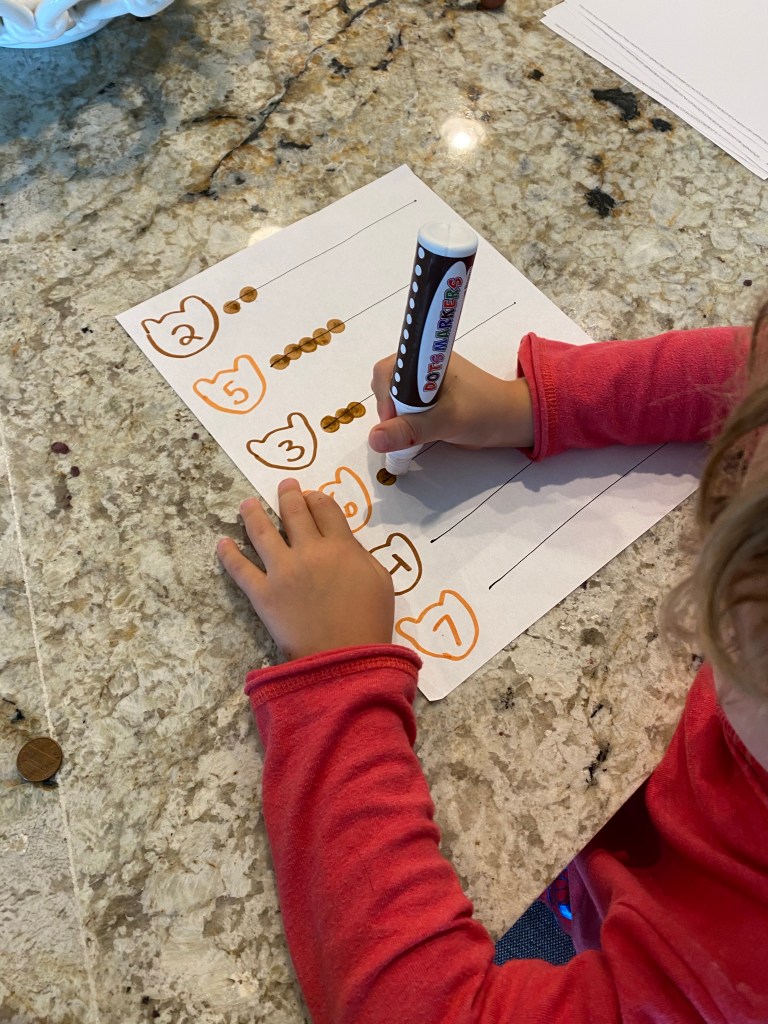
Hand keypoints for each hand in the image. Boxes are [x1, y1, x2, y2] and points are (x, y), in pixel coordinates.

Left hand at [217, 479, 394, 660]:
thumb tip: (344, 544)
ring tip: (246, 503)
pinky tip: (222, 542)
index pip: (325, 509)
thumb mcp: (381, 581)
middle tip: (284, 487)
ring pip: (261, 531)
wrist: (344, 659)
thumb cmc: (369, 623)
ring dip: (252, 513)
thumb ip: (361, 555)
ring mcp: (282, 571)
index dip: (317, 498)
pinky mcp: (262, 594)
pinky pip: (240, 569)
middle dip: (288, 495)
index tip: (312, 496)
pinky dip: (228, 554)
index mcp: (341, 546)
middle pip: (295, 512)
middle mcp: (309, 550)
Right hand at [368, 351, 533, 453]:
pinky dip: (406, 421)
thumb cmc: (484, 412)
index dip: (385, 395)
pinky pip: (404, 406)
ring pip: (393, 398)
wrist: (508, 420)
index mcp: (426, 357)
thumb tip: (375, 438)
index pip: (387, 370)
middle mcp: (422, 365)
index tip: (395, 417)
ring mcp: (423, 380)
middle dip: (391, 409)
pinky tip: (419, 430)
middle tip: (409, 428)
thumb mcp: (445, 422)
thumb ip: (410, 429)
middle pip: (385, 384)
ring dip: (399, 418)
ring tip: (418, 430)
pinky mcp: (427, 396)